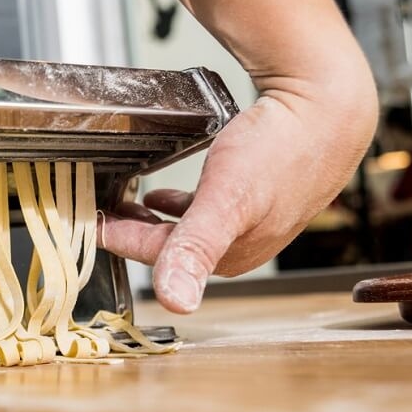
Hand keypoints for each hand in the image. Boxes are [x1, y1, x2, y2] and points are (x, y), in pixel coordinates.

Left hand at [111, 0, 378, 313]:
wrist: (327, 110)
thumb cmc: (281, 150)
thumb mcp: (227, 199)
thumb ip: (194, 247)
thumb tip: (176, 301)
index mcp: (226, 255)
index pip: (153, 256)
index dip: (115, 238)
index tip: (84, 224)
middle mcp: (235, 246)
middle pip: (165, 245)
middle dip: (129, 230)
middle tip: (96, 212)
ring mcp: (245, 224)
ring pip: (181, 228)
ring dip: (149, 220)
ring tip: (122, 205)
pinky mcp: (252, 199)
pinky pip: (201, 211)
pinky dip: (176, 206)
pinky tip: (163, 195)